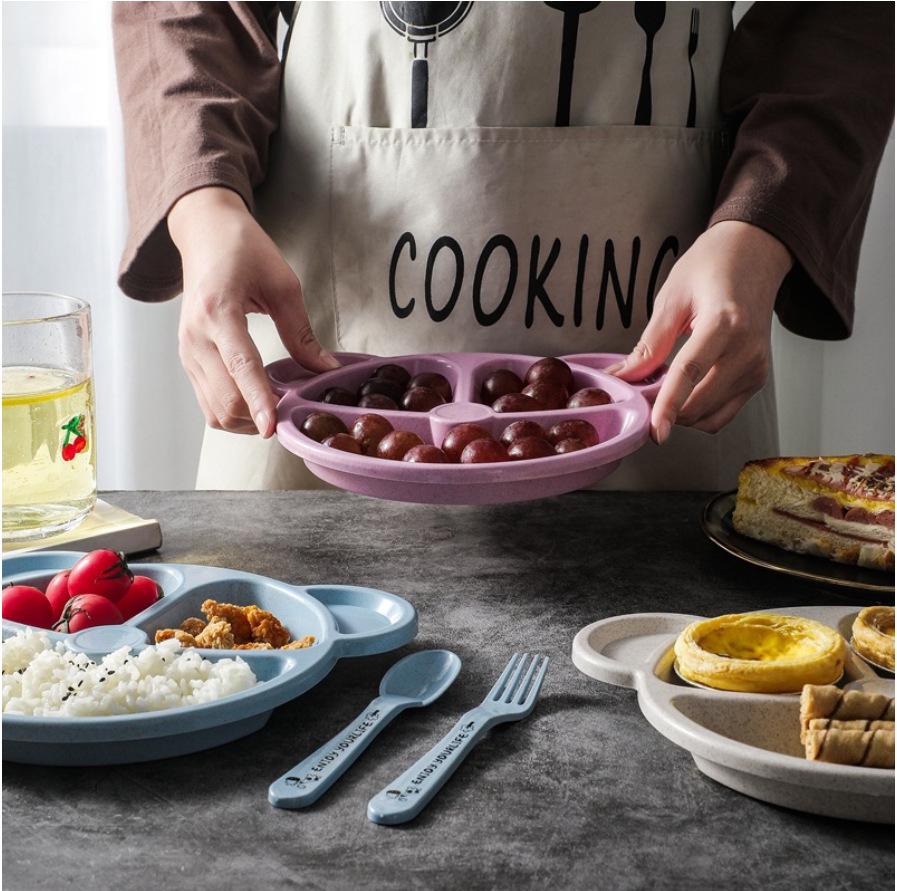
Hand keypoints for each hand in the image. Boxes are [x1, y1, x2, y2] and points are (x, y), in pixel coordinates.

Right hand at [168, 187, 338, 436]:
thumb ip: (301, 333)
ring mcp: (187, 352)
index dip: (259, 401)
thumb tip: (326, 370)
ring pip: (215, 411)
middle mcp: (195, 337)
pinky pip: (209, 403)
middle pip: (226, 400)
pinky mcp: (187, 360)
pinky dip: (235, 411)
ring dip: (248, 419)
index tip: (273, 428)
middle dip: (260, 416)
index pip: (241, 367)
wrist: (204, 234)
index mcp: (218, 311)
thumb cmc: (243, 251)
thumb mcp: (283, 285)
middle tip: (292, 410)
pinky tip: (258, 399)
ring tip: (276, 404)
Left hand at [608, 221, 792, 442]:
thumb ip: (650, 343)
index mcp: (724, 323)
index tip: (654, 432)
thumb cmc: (713, 266)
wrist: (755, 254)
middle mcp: (747, 350)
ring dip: (680, 415)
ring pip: (710, 416)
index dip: (668, 406)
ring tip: (660, 392)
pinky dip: (698, 414)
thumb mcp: (672, 297)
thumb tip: (621, 378)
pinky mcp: (757, 379)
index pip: (690, 373)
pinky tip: (683, 396)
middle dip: (664, 411)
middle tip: (638, 398)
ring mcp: (756, 368)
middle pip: (699, 402)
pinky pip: (722, 414)